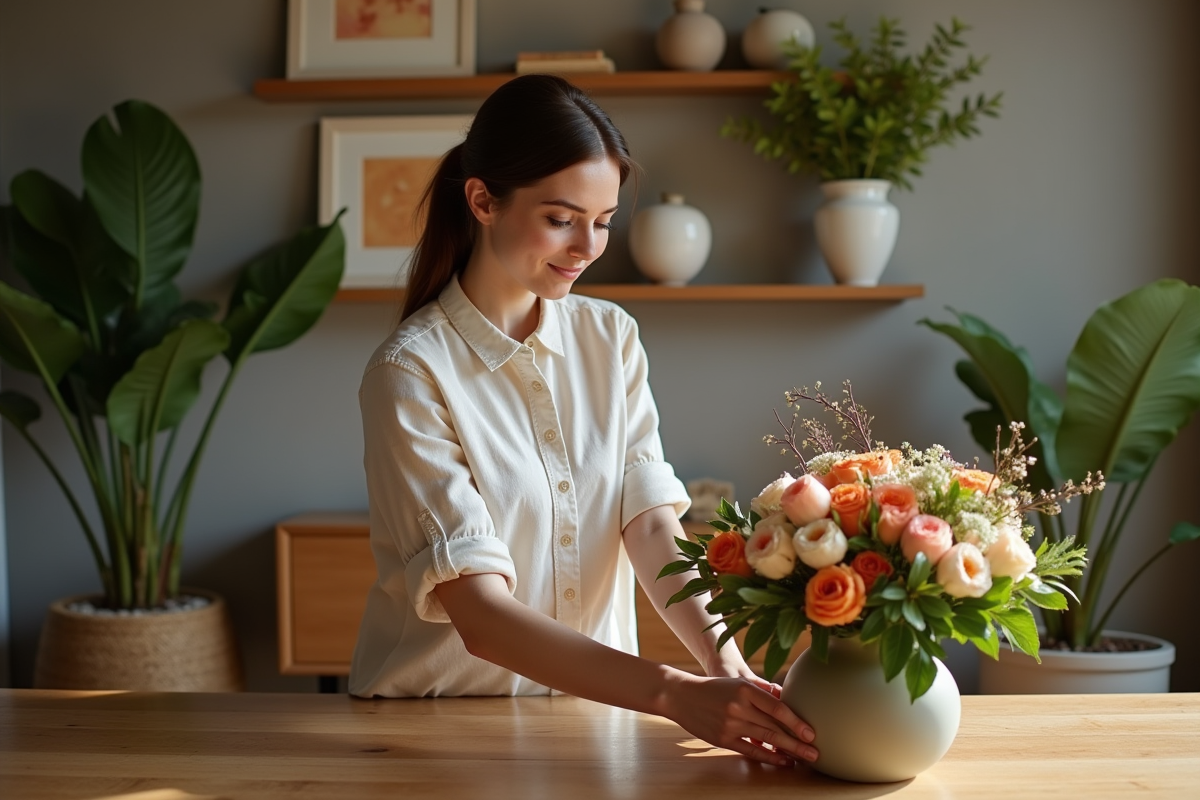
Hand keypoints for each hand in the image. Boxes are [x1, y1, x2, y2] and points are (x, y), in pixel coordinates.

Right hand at [662, 672, 817, 767]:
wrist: (682, 695)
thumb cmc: (715, 688)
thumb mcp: (738, 682)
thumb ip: (763, 691)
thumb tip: (788, 699)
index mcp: (745, 689)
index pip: (777, 708)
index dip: (796, 721)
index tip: (812, 733)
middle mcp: (739, 707)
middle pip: (774, 727)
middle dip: (798, 741)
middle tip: (816, 751)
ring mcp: (730, 724)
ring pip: (765, 739)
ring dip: (788, 750)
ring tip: (805, 758)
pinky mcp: (723, 739)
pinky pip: (751, 751)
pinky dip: (769, 757)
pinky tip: (783, 761)